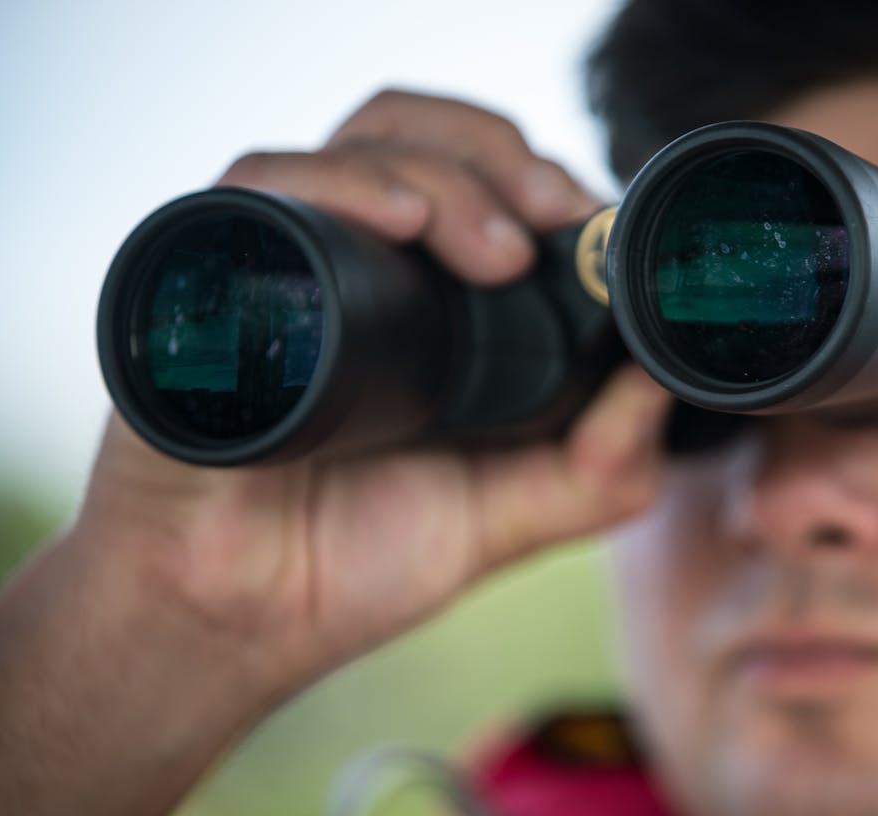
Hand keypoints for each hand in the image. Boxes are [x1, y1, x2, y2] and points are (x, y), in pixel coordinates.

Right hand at [79, 89, 671, 691]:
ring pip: (364, 141)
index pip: (486, 178)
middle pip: (430, 136)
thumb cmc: (356, 556)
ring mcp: (287, 260)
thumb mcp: (512, 514)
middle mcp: (358, 259)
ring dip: (445, 171)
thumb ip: (604, 467)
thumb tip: (666, 380)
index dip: (545, 179)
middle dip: (505, 161)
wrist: (236, 617)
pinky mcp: (211, 279)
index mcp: (428, 293)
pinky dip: (339, 183)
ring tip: (496, 248)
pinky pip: (263, 188)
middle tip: (554, 213)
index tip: (597, 221)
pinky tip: (401, 220)